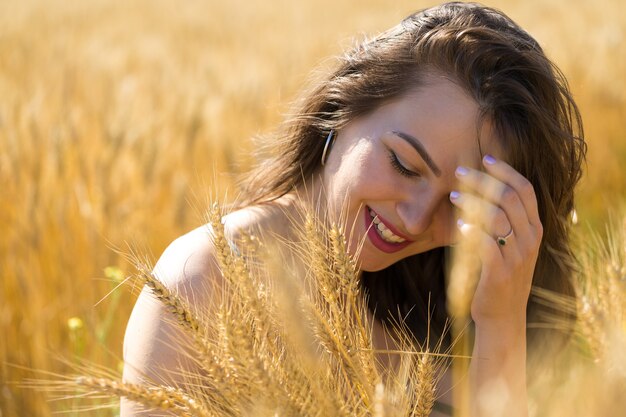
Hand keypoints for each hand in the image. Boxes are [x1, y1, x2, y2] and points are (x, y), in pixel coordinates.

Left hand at [449, 154, 542, 325]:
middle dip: (483, 180)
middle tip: (460, 172)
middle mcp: (530, 238)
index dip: (506, 171)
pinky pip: (487, 245)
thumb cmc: (500, 274)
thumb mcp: (510, 245)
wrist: (503, 314)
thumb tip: (481, 190)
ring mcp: (517, 256)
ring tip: (453, 196)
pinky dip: (473, 232)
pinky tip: (460, 226)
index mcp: (534, 228)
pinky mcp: (500, 272)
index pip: (525, 190)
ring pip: (496, 217)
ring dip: (472, 202)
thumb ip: (503, 220)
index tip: (486, 159)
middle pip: (509, 197)